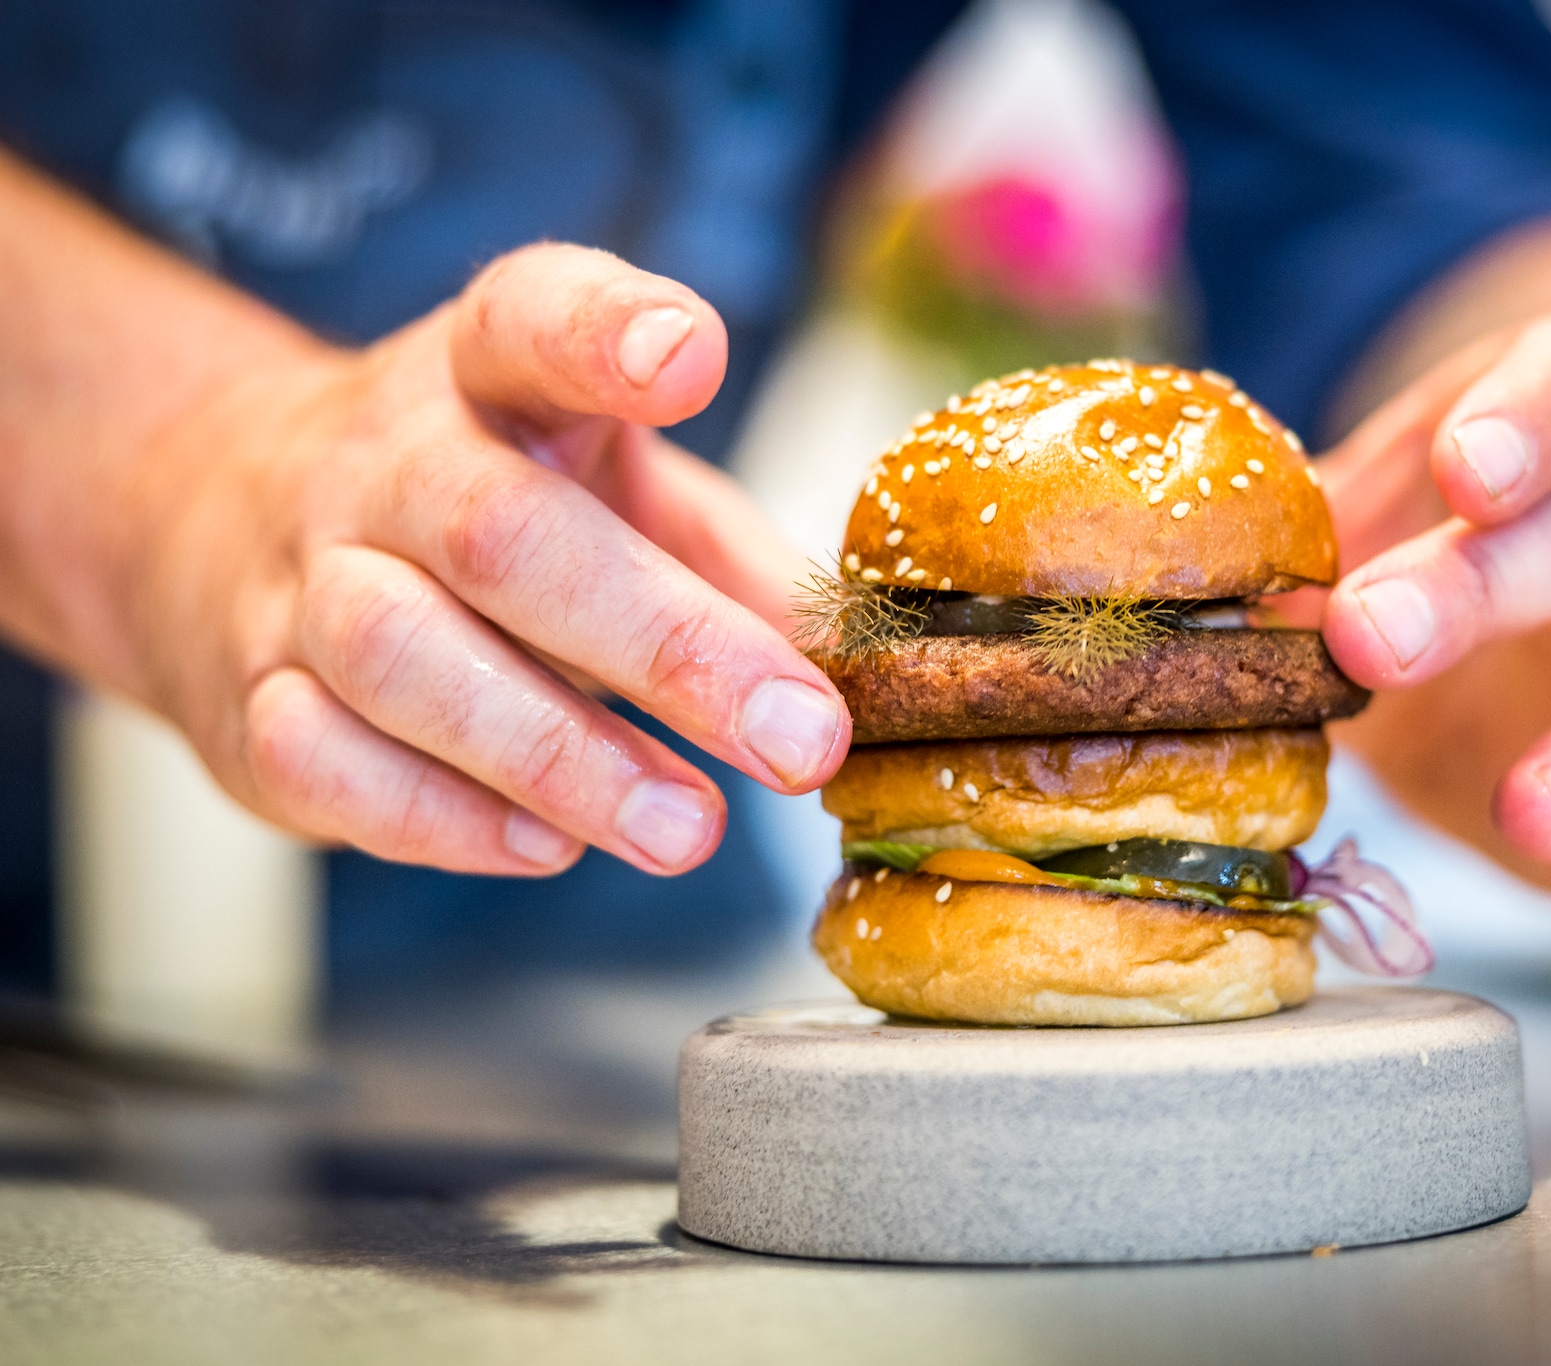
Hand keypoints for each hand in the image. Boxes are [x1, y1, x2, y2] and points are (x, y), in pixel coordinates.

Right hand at [130, 244, 848, 875]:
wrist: (224, 520)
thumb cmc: (494, 508)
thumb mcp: (622, 490)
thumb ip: (734, 565)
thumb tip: (852, 668)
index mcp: (487, 374)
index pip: (530, 315)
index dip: (604, 328)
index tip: (690, 356)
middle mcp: (381, 461)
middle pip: (499, 533)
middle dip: (666, 643)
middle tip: (799, 738)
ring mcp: (299, 580)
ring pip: (402, 657)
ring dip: (563, 755)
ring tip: (690, 829)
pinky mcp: (248, 701)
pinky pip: (324, 762)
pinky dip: (443, 817)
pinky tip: (548, 845)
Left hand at [1305, 315, 1550, 931]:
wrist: (1430, 679)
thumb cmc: (1367, 581)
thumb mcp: (1309, 546)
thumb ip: (1266, 550)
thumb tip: (1168, 591)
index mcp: (1524, 455)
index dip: (1534, 411)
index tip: (1461, 468)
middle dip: (1487, 585)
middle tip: (1371, 639)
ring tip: (1529, 812)